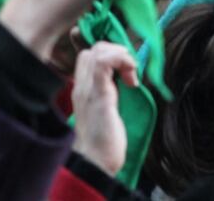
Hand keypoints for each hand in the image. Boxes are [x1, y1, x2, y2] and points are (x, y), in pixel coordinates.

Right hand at [71, 42, 137, 176]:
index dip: (108, 52)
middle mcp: (82, 86)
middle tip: (131, 71)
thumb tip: (130, 82)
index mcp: (83, 90)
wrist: (95, 165)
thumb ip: (112, 96)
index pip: (87, 55)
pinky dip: (122, 61)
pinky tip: (132, 80)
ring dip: (121, 55)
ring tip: (131, 74)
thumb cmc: (104, 144)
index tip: (126, 66)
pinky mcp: (98, 95)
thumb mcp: (107, 113)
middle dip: (117, 52)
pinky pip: (104, 62)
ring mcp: (87, 89)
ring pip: (98, 50)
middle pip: (93, 49)